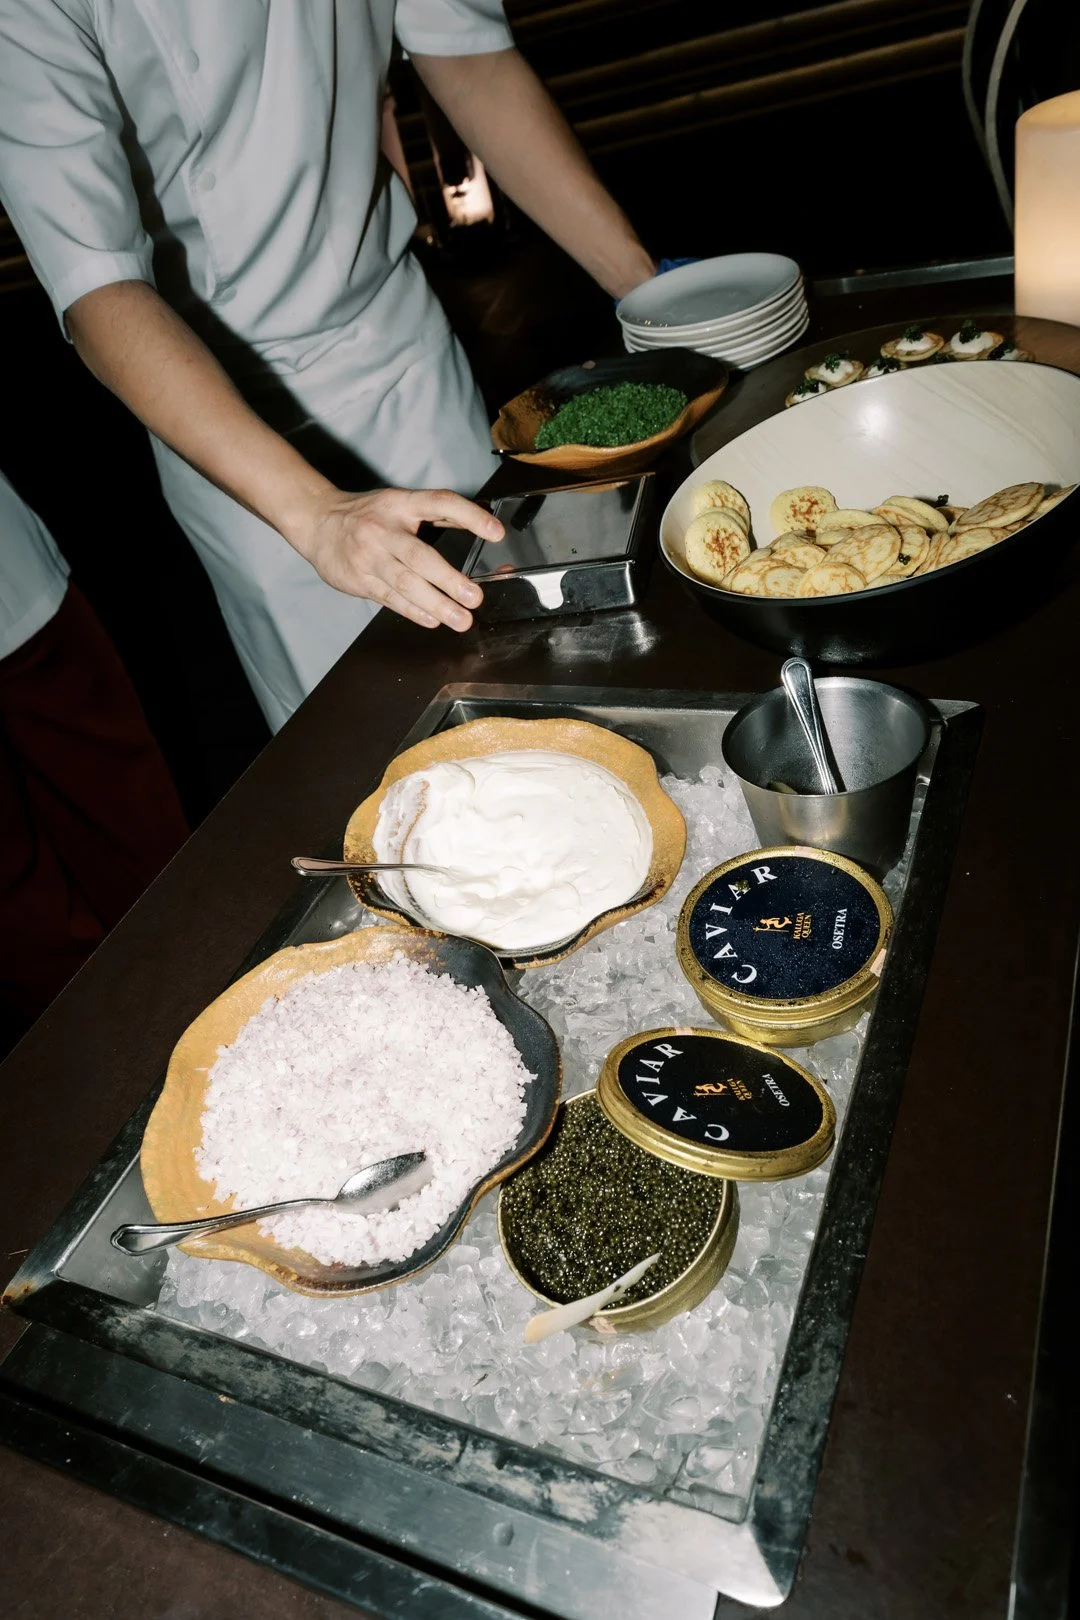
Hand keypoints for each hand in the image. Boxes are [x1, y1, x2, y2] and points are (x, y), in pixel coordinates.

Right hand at [288, 486, 503, 631]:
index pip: (440, 503)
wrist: (317, 522)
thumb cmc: (368, 514)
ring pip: (405, 583)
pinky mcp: (359, 579)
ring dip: (435, 604)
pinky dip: (413, 611)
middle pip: (419, 555)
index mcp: (400, 504)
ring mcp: (369, 556)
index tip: (496, 533)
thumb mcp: (400, 503)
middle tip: (474, 597)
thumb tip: (480, 519)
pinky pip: (390, 598)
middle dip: (448, 579)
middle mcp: (383, 529)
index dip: (469, 516)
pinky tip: (432, 620)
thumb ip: (437, 512)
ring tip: (460, 619)